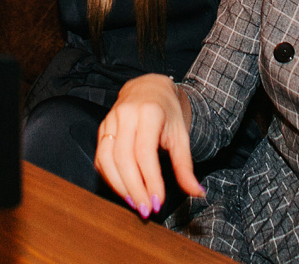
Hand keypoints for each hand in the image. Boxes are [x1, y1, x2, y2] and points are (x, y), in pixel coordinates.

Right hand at [95, 74, 202, 219]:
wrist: (149, 88)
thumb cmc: (167, 112)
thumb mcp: (181, 136)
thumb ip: (185, 166)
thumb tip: (197, 193)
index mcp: (149, 112)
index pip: (145, 153)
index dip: (150, 180)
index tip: (157, 202)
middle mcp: (126, 114)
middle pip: (123, 158)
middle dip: (134, 188)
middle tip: (145, 210)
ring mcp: (110, 120)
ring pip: (106, 159)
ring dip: (119, 186)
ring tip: (134, 202)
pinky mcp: (102, 128)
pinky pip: (100, 157)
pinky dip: (109, 177)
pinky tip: (123, 189)